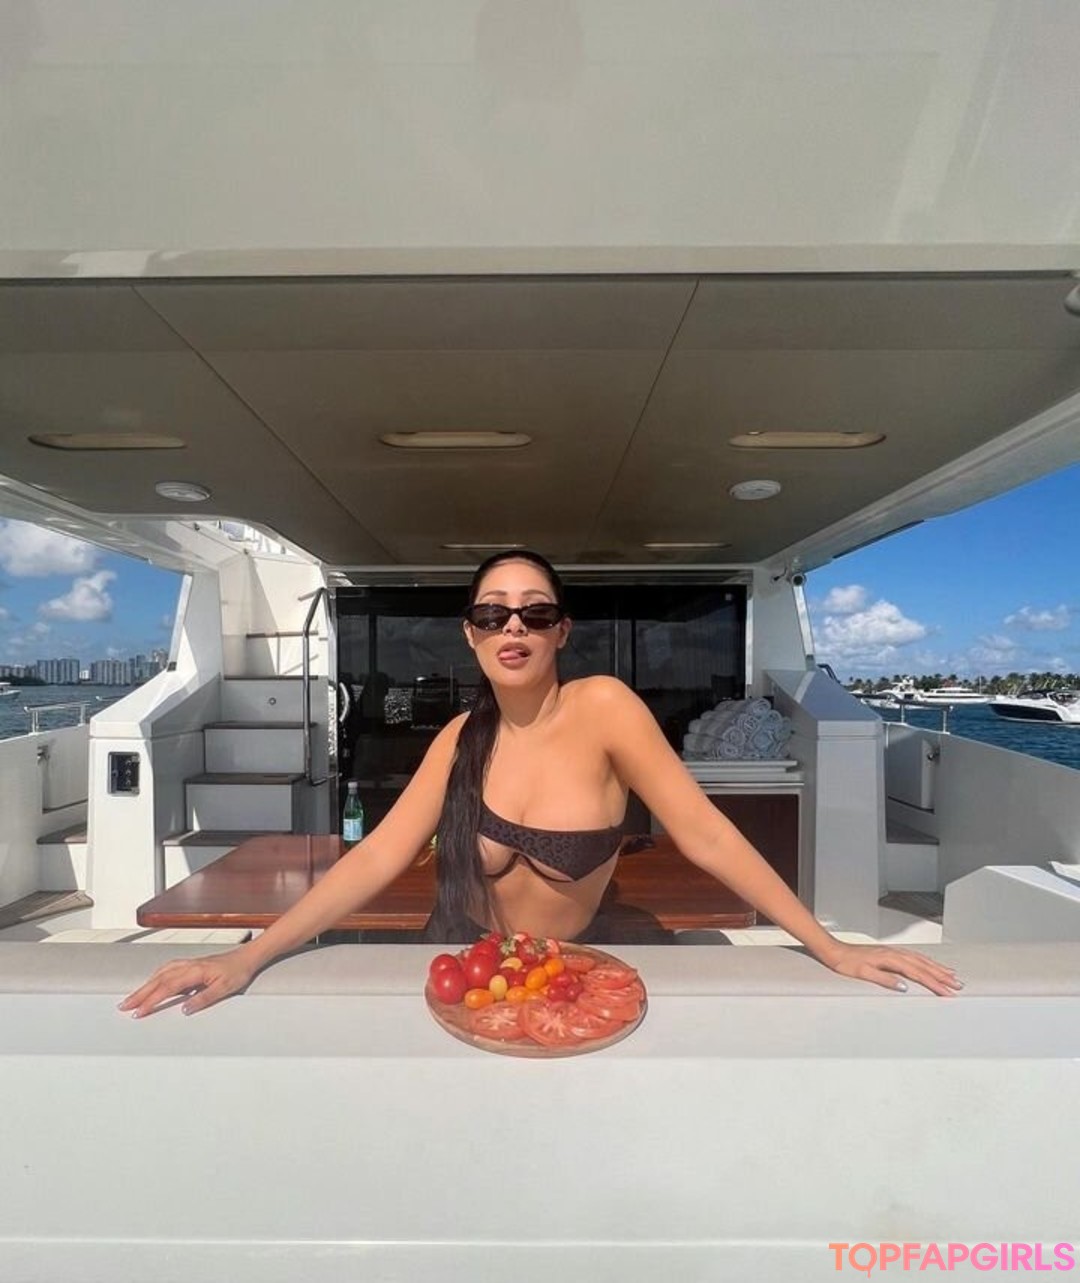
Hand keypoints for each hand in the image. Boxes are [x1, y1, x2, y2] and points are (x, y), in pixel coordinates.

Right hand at [118, 948, 256, 1017]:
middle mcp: (188, 965)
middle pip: (158, 980)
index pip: (167, 988)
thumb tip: (184, 1009)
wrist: (247, 957)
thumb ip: (204, 999)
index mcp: (194, 971)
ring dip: (144, 985)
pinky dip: (155, 977)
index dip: (151, 1001)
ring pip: (160, 974)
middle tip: (124, 1006)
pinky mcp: (190, 964)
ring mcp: (188, 963)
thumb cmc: (237, 971)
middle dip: (139, 994)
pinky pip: (166, 969)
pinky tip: (152, 982)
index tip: (139, 1012)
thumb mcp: (224, 989)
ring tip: (132, 998)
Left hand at [822, 942, 963, 995]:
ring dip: (937, 968)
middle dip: (942, 976)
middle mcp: (895, 953)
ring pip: (921, 960)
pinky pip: (914, 956)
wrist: (835, 950)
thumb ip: (885, 979)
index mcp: (891, 959)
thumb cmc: (847, 963)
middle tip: (958, 986)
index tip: (948, 992)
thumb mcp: (864, 973)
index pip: (918, 974)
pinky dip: (926, 961)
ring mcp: (894, 952)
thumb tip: (903, 986)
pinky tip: (929, 964)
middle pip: (924, 966)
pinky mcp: (890, 952)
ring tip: (951, 975)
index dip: (934, 983)